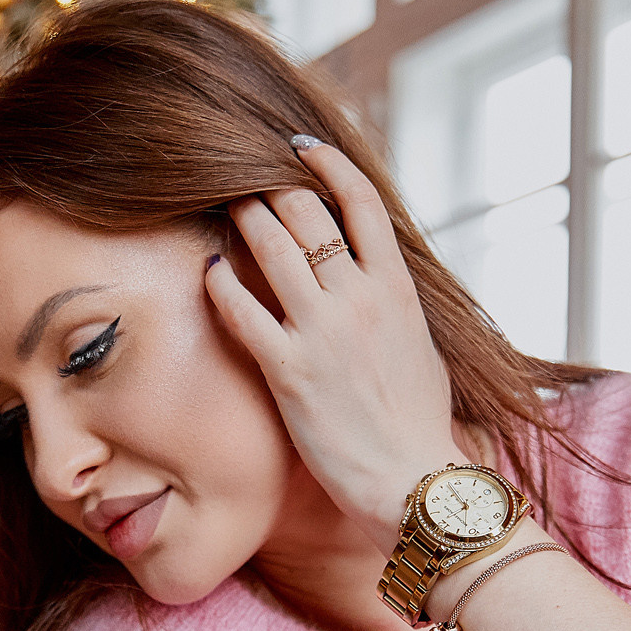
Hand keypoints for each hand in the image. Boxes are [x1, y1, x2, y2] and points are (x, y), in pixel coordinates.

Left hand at [204, 139, 460, 545]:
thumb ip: (393, 306)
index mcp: (397, 289)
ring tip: (224, 208)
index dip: (329, 164)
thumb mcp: (419, 347)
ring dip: (243, 218)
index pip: (362, 202)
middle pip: (307, 213)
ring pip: (272, 245)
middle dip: (269, 187)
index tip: (301, 147)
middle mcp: (360, 299)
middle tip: (243, 180)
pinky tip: (210, 272)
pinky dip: (222, 282)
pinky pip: (243, 309)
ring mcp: (323, 331)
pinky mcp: (290, 370)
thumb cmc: (418, 424)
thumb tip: (376, 280)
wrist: (415, 482)